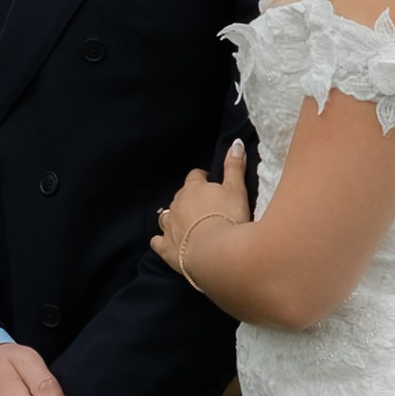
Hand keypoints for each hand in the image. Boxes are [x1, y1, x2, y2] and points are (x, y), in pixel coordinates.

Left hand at [152, 145, 250, 297]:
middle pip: (180, 196)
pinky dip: (160, 240)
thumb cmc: (228, 217)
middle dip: (189, 199)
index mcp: (193, 189)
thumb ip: (234, 167)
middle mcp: (176, 204)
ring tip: (185, 223)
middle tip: (204, 208)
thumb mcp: (237, 189)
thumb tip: (235, 142)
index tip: (210, 182)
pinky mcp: (166, 248)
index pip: (195, 176)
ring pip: (165, 216)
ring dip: (173, 217)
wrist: (214, 252)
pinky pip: (157, 241)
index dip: (203, 178)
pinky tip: (164, 242)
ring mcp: (169, 227)